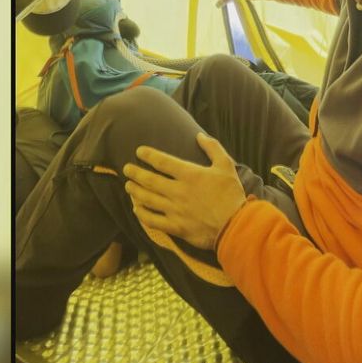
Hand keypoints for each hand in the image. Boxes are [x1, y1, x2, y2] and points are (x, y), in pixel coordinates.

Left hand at [123, 133, 246, 251]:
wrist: (235, 226)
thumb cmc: (231, 194)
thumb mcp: (226, 166)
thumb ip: (212, 148)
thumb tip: (199, 135)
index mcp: (189, 175)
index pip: (162, 162)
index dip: (148, 155)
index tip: (139, 151)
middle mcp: (178, 191)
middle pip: (150, 180)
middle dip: (135, 173)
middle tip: (126, 169)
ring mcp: (175, 210)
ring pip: (147, 199)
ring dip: (135, 191)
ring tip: (128, 186)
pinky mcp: (175, 227)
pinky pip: (153, 220)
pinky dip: (142, 214)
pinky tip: (136, 209)